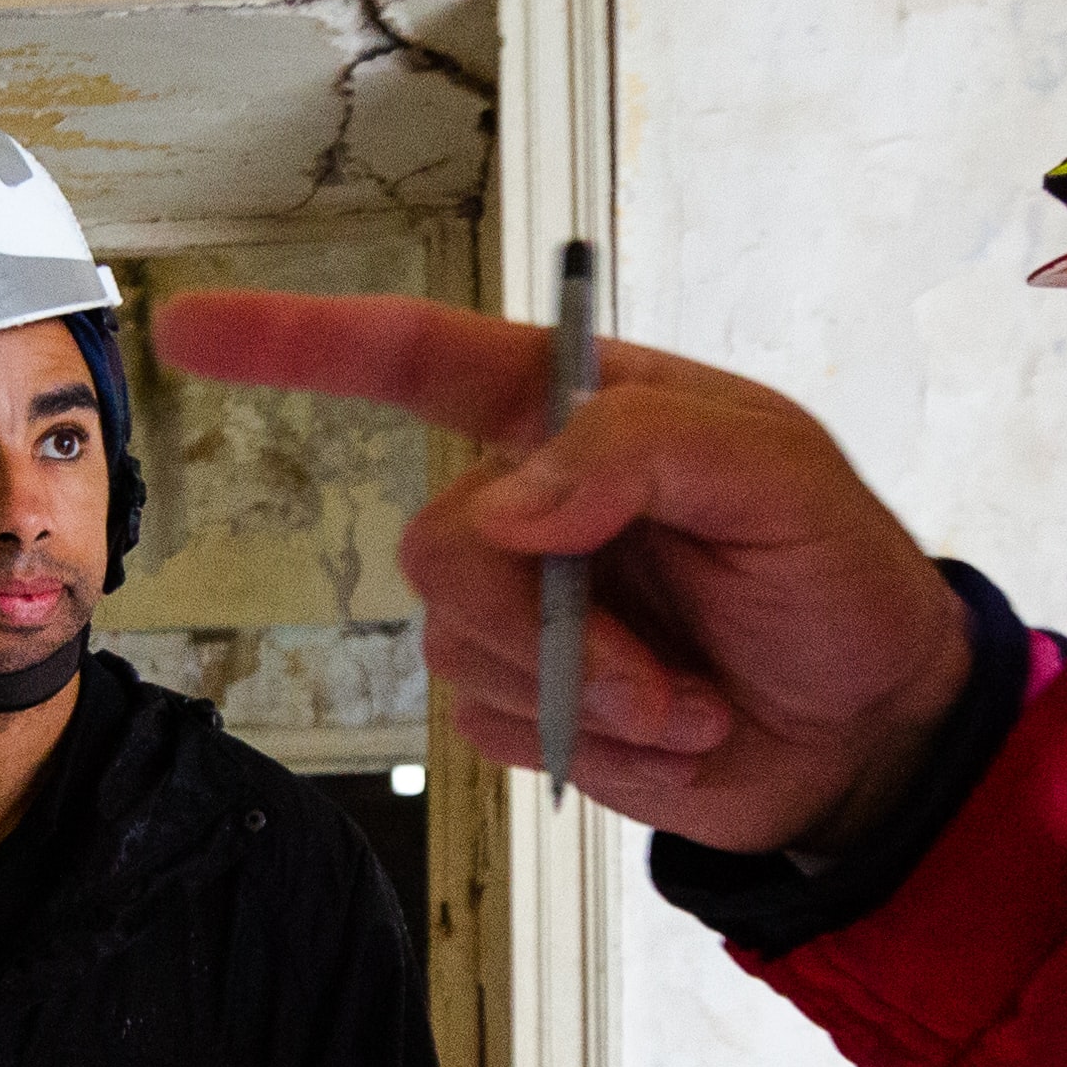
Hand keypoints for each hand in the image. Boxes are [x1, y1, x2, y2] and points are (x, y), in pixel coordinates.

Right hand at [148, 293, 971, 853]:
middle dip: (544, 614)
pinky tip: (667, 727)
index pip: (415, 355)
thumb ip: (638, 450)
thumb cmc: (840, 579)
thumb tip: (510, 501)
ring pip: (460, 648)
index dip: (298, 340)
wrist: (870, 734)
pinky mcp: (531, 703)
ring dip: (589, 687)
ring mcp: (525, 610)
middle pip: (437, 544)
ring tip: (688, 692)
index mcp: (579, 412)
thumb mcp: (776, 473)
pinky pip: (494, 725)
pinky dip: (592, 738)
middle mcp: (534, 503)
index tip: (196, 328)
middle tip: (661, 656)